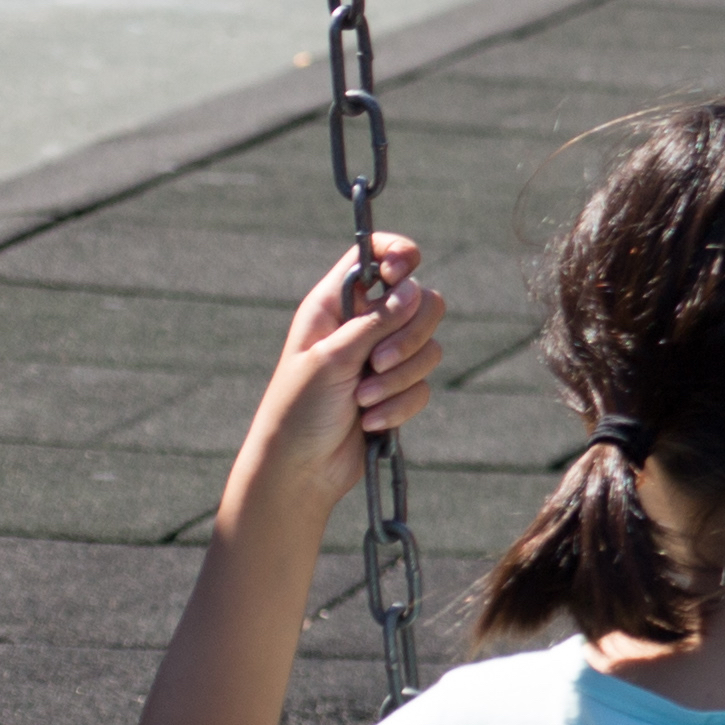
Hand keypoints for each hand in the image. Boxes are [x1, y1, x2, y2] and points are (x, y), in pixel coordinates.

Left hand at [230, 235, 442, 527]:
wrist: (299, 469)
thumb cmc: (297, 410)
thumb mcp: (331, 359)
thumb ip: (375, 321)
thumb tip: (416, 289)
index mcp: (333, 306)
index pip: (373, 257)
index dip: (397, 254)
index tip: (407, 270)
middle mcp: (361, 325)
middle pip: (419, 300)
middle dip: (407, 334)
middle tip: (377, 361)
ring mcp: (381, 358)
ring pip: (427, 345)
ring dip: (400, 377)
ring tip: (365, 398)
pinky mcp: (397, 389)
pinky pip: (424, 383)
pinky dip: (401, 404)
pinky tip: (371, 421)